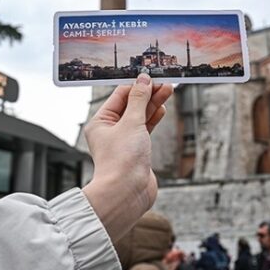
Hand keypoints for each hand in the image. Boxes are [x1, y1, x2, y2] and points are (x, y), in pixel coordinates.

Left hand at [82, 74, 172, 242]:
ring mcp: (124, 141)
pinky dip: (153, 119)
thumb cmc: (122, 160)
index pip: (119, 96)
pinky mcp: (136, 151)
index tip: (152, 76)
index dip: (136, 85)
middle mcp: (110, 131)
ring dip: (153, 104)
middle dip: (148, 94)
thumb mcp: (132, 122)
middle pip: (131, 105)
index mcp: (100, 122)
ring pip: (140, 117)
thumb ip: (139, 100)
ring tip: (168, 91)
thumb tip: (143, 80)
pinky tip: (162, 109)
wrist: (127, 193)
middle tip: (165, 83)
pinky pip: (145, 129)